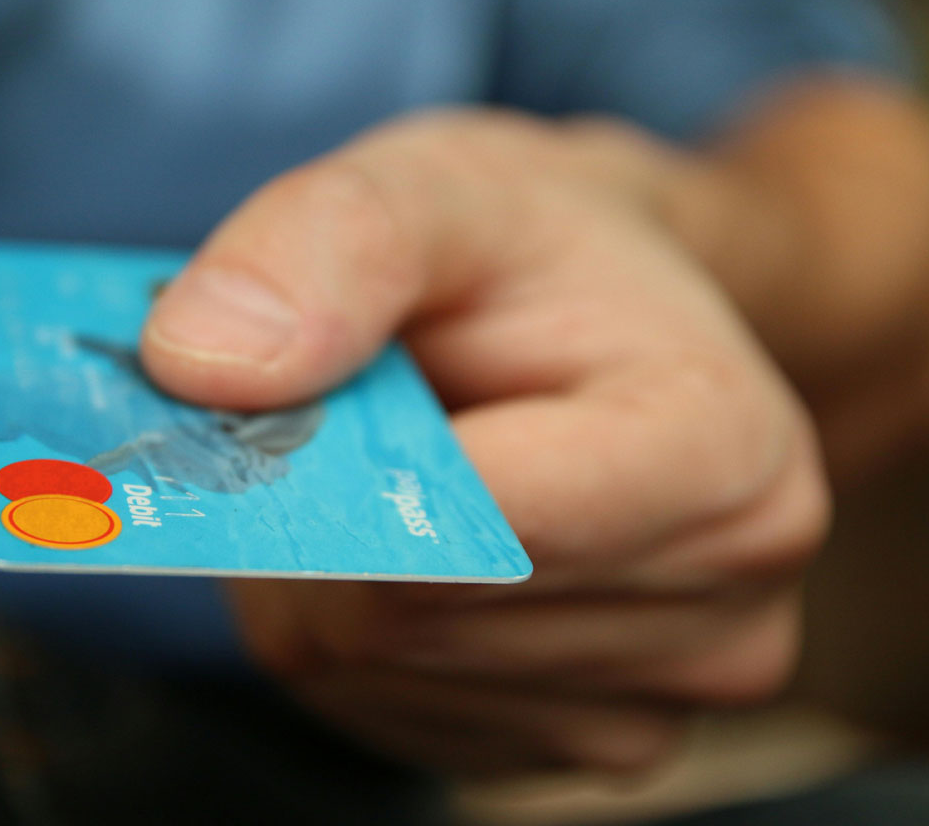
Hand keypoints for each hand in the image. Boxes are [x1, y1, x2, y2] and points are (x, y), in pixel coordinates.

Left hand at [140, 111, 829, 775]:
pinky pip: (388, 712)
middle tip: (333, 419)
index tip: (284, 394)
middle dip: (315, 514)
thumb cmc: (538, 254)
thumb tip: (202, 364)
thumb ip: (333, 244)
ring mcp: (663, 704)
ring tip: (390, 473)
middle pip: (404, 617)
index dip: (337, 464)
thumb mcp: (442, 185)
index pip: (475, 522)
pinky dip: (354, 630)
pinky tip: (409, 546)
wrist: (617, 321)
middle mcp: (726, 607)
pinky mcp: (590, 742)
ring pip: (373, 672)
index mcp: (725, 454)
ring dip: (324, 573)